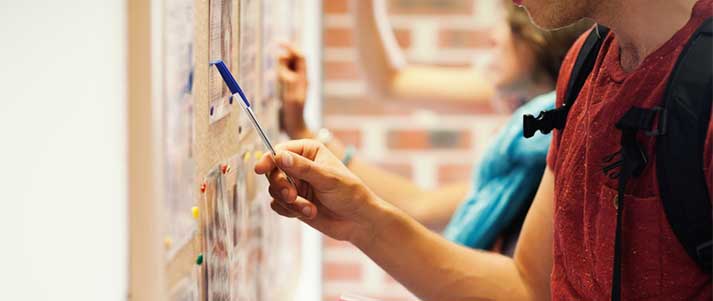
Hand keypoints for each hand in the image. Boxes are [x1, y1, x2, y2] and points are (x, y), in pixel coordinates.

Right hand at [254, 139, 378, 241]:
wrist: (358, 221)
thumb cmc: (350, 194)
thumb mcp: (327, 178)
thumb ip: (302, 167)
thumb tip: (279, 156)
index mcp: (309, 151)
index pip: (280, 151)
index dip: (268, 159)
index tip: (260, 169)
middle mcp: (299, 166)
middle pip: (273, 172)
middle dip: (281, 186)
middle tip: (292, 196)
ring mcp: (296, 184)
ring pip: (274, 191)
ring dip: (290, 203)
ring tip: (310, 209)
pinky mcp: (294, 202)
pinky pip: (278, 206)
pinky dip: (290, 211)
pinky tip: (310, 213)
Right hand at [278, 44, 310, 138]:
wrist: (295, 128)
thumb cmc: (294, 113)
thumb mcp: (291, 94)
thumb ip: (287, 76)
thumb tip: (283, 57)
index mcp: (303, 78)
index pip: (300, 56)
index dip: (290, 47)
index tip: (278, 41)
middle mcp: (301, 79)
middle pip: (294, 59)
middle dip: (285, 54)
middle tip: (274, 52)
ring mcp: (295, 84)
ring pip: (288, 67)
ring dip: (281, 64)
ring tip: (275, 68)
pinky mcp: (288, 90)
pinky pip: (284, 76)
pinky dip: (278, 73)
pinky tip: (272, 76)